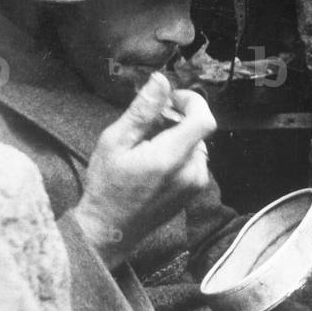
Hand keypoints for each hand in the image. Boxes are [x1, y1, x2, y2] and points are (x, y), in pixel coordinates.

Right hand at [73, 72, 215, 268]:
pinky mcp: (194, 191)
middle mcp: (191, 171)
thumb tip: (161, 80)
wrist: (110, 230)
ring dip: (177, 137)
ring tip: (147, 146)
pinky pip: (194, 160)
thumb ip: (142, 110)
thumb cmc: (107, 186)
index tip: (171, 99)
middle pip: (197, 130)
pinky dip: (179, 153)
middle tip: (147, 124)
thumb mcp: (115, 141)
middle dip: (177, 119)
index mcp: (171, 157)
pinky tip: (154, 161)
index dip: (192, 101)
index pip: (204, 119)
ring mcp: (195, 184)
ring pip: (196, 144)